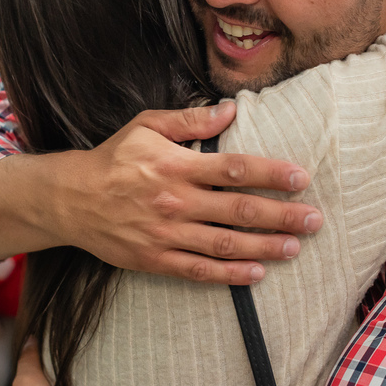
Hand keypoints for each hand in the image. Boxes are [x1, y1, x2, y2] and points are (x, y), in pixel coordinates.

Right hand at [54, 102, 321, 284]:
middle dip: (282, 215)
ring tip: (295, 247)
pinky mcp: (156, 259)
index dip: (271, 173)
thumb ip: (189, 120)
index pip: (234, 168)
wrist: (70, 199)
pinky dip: (230, 275)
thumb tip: (229, 110)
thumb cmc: (113, 158)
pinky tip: (257, 273)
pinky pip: (200, 270)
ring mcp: (166, 234)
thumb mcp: (146, 125)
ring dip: (265, 246)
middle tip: (314, 219)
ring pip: (225, 244)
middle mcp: (176, 201)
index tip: (301, 178)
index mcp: (176, 165)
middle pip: (239, 210)